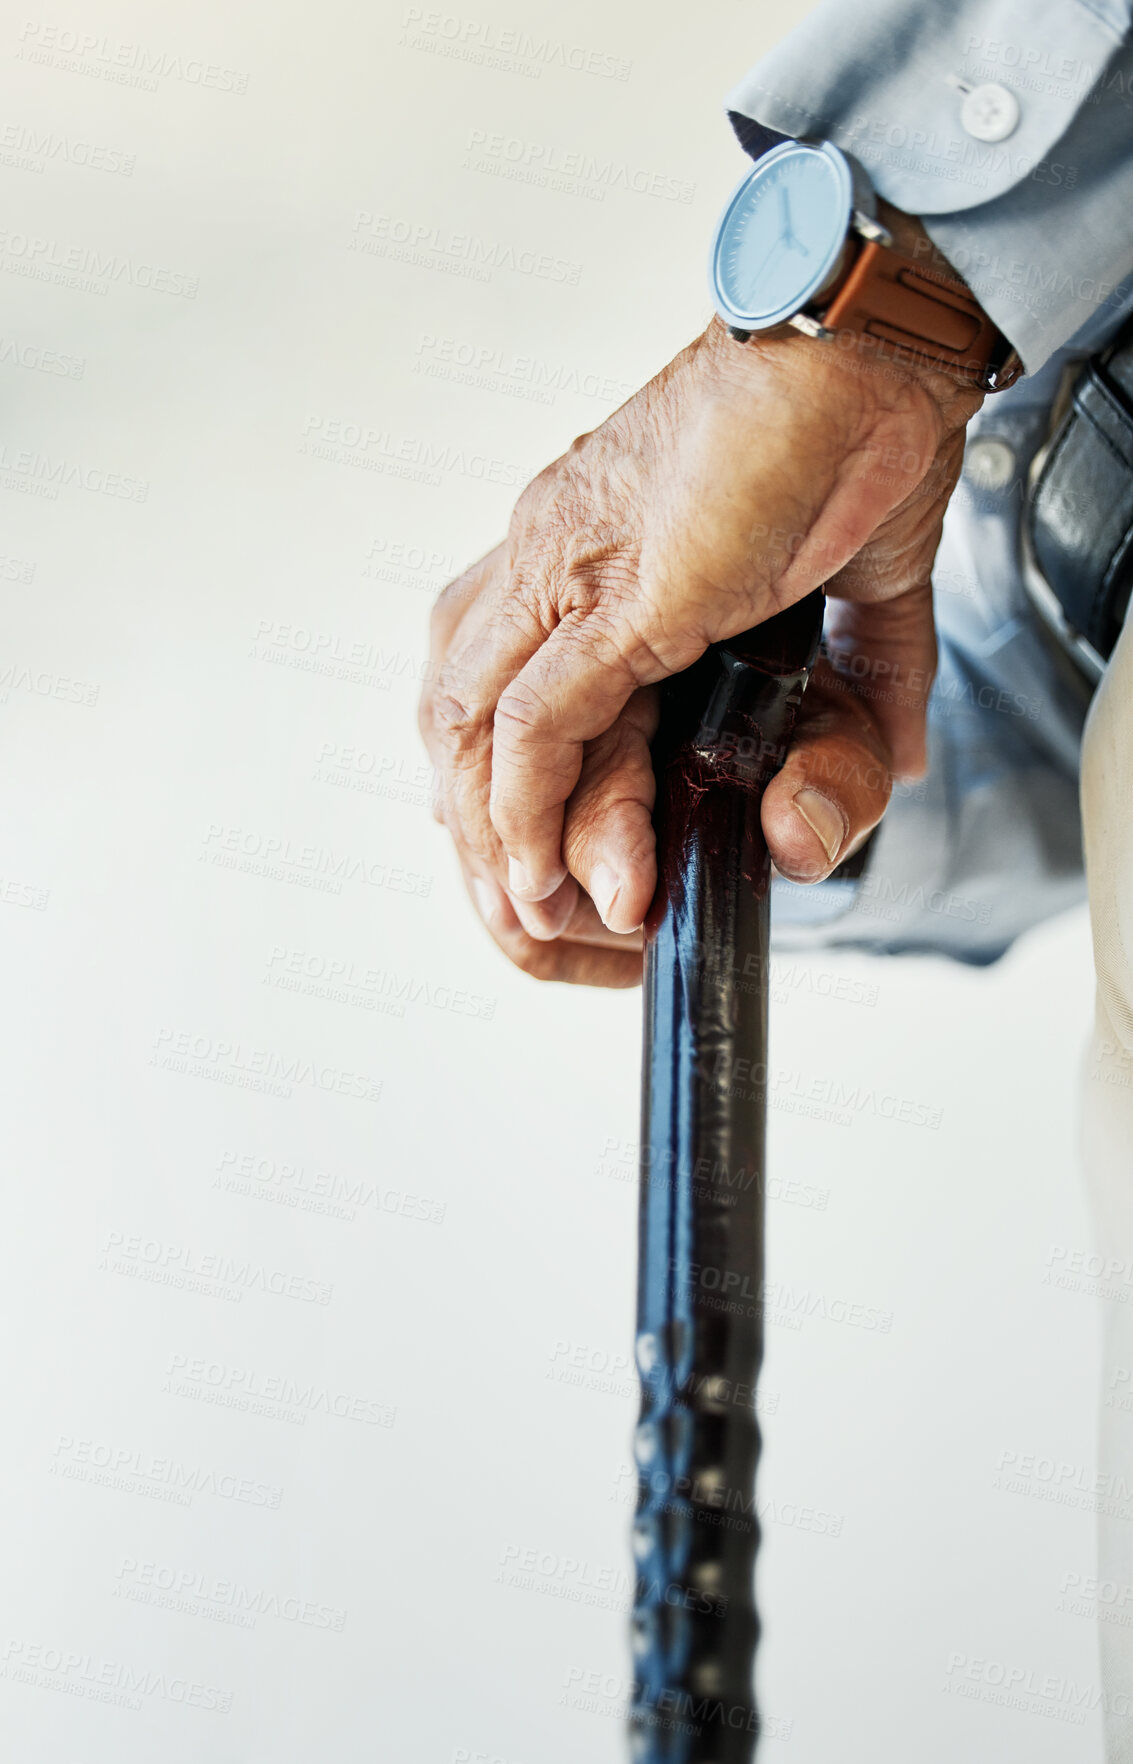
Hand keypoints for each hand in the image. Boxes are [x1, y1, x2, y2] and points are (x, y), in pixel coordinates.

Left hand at [421, 221, 982, 960]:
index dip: (509, 797)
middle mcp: (545, 566)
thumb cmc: (847, 431)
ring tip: (545, 921)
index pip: (497, 696)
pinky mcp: (606, 590)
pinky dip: (529, 809)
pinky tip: (547, 874)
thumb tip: (897, 756)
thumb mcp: (848, 595)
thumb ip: (864, 682)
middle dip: (487, 840)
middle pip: (465, 728)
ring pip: (481, 737)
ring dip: (505, 843)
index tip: (554, 879)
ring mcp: (562, 572)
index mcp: (580, 560)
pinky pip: (534, 723)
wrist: (869, 340)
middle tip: (536, 924)